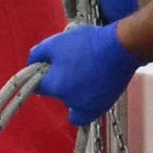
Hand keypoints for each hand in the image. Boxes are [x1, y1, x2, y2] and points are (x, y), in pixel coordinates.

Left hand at [28, 23, 146, 126]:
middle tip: (71, 66)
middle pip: (58, 96)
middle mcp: (71, 101)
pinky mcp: (105, 106)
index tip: (48, 69)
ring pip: (75, 105)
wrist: (121, 47)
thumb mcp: (56, 43)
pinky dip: (90, 100)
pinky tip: (95, 82)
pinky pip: (90, 109)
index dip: (41, 77)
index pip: (38, 88)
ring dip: (76, 93)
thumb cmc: (88, 44)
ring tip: (86, 72)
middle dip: (61, 84)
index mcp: (56, 87)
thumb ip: (38, 54)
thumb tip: (31, 62)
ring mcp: (89, 106)